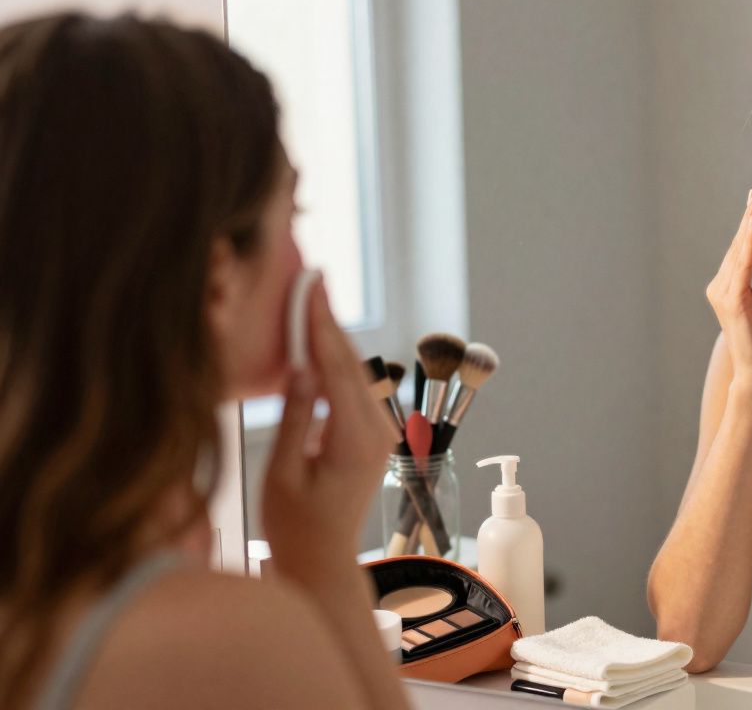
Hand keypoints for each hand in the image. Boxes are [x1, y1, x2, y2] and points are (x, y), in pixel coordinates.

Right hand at [261, 281, 396, 571]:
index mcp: (356, 441)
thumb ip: (296, 419)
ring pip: (354, 373)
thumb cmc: (295, 527)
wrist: (322, 561)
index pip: (338, 369)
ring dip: (331, 337)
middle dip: (329, 319)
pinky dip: (334, 361)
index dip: (321, 325)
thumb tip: (302, 369)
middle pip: (352, 364)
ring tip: (312, 297)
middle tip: (314, 278)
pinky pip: (353, 389)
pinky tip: (315, 340)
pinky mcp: (371, 436)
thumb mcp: (283, 474)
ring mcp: (379, 433)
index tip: (312, 288)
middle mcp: (377, 432)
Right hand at [705, 187, 751, 393]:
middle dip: (750, 217)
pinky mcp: (731, 303)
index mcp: (730, 285)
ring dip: (748, 226)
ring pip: (737, 252)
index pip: (742, 247)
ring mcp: (722, 294)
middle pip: (737, 245)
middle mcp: (720, 286)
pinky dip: (747, 247)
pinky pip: (741, 268)